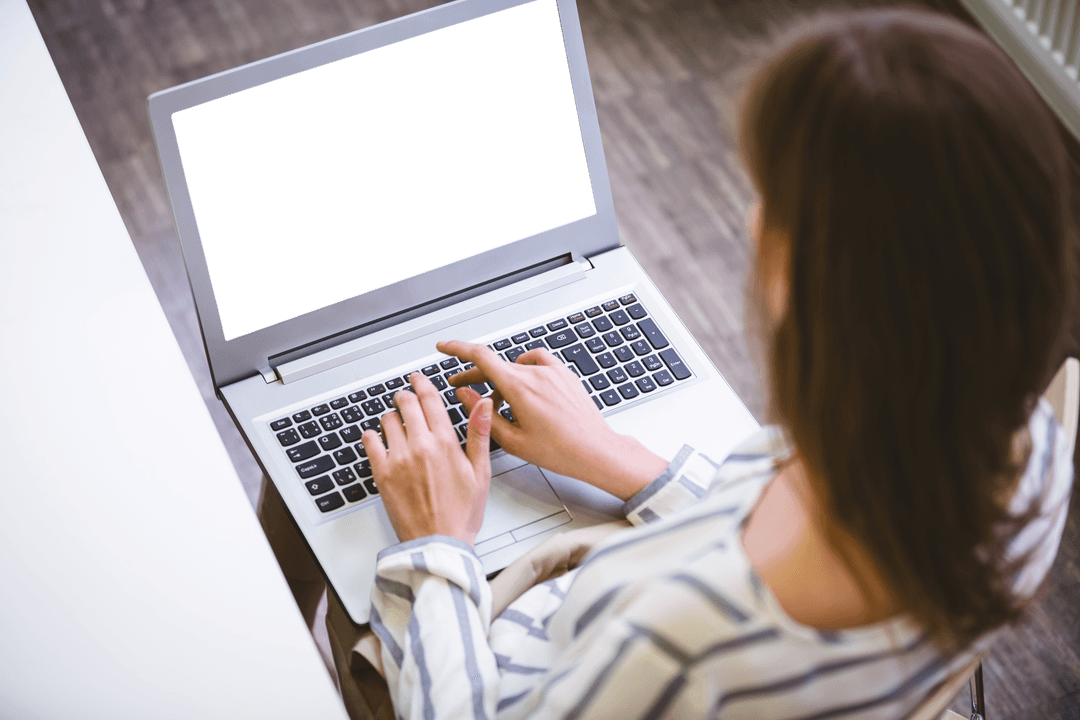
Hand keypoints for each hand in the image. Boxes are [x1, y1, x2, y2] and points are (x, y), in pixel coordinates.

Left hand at [361, 372, 493, 543]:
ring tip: (397, 424)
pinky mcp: (382, 474)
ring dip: (392, 417)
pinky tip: (380, 440)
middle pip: (406, 404)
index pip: (430, 399)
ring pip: (387, 420)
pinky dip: (373, 436)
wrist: (438, 543)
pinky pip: (370, 442)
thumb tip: (483, 403)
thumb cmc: (461, 513)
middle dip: (406, 396)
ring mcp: (398, 459)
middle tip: (406, 398)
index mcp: (445, 443)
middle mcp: (419, 446)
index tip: (418, 378)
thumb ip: (479, 434)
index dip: (422, 384)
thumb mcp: (480, 472)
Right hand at [437, 340, 668, 500]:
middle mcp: (535, 373)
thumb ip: (482, 414)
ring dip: (502, 378)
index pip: (480, 357)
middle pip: (496, 365)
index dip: (457, 349)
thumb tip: (464, 394)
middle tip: (462, 385)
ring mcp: (552, 371)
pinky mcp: (565, 374)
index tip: (444, 347)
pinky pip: (538, 363)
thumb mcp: (512, 439)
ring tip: (500, 402)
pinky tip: (524, 386)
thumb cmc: (559, 450)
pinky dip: (525, 370)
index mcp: (519, 387)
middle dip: (475, 375)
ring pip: (516, 366)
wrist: (595, 450)